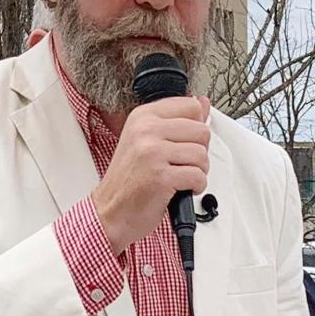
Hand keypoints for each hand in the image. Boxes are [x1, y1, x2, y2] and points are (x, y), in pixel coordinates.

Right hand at [91, 96, 210, 253]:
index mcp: (143, 117)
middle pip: (202, 131)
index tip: (183, 142)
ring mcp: (152, 152)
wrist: (111, 212)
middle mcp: (145, 130)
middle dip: (199, 152)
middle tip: (181, 163)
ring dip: (198, 171)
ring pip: (202, 155)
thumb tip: (203, 103)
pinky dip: (196, 187)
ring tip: (179, 176)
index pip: (191, 106)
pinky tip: (181, 189)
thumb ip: (177, 121)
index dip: (195, 128)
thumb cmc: (129, 180)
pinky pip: (198, 176)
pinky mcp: (160, 176)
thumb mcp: (147, 141)